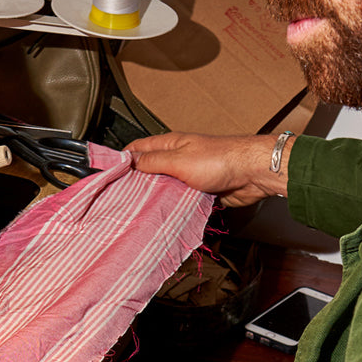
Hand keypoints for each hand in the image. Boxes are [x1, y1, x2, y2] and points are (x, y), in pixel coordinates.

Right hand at [126, 132, 291, 207]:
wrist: (252, 174)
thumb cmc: (220, 159)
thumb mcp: (179, 159)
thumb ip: (153, 161)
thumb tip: (129, 160)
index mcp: (170, 144)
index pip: (138, 149)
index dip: (122, 160)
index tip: (108, 175)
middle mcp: (177, 158)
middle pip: (149, 171)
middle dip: (136, 184)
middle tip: (120, 199)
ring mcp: (189, 176)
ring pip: (164, 188)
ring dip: (155, 198)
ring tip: (138, 212)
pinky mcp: (200, 192)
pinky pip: (180, 201)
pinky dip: (172, 207)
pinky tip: (163, 217)